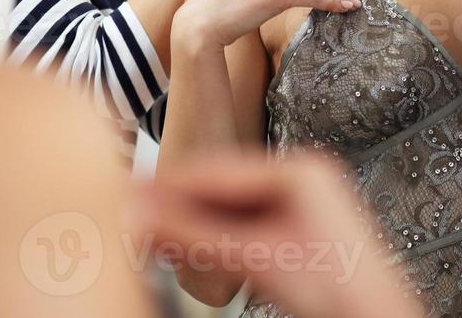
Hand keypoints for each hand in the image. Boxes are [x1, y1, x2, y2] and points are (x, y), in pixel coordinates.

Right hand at [134, 153, 418, 317]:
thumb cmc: (337, 291)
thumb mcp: (256, 258)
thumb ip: (195, 235)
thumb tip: (140, 213)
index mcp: (299, 169)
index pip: (216, 170)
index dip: (167, 185)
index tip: (124, 194)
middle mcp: (302, 179)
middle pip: (220, 189)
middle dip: (176, 209)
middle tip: (129, 222)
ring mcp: (301, 206)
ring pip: (228, 212)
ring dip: (191, 228)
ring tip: (150, 240)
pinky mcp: (298, 235)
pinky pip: (243, 231)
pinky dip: (214, 244)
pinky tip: (189, 254)